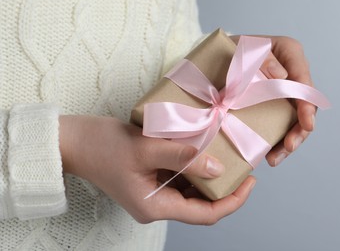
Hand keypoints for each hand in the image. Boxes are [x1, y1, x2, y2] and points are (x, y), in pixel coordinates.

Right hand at [59, 115, 255, 224]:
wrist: (73, 141)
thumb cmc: (102, 146)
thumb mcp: (145, 148)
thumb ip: (183, 157)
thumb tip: (218, 169)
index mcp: (155, 207)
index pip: (205, 214)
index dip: (232, 201)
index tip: (250, 181)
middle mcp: (156, 205)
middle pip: (201, 204)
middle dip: (224, 186)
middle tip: (242, 163)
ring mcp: (153, 193)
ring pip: (191, 190)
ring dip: (209, 175)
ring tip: (227, 154)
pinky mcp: (150, 179)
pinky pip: (180, 177)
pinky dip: (194, 166)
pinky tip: (203, 150)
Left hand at [231, 35, 316, 166]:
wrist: (212, 60)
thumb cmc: (229, 51)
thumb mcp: (241, 48)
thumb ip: (262, 58)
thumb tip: (281, 75)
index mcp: (289, 54)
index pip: (304, 80)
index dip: (308, 104)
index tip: (307, 123)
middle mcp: (291, 74)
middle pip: (304, 105)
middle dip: (300, 130)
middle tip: (289, 146)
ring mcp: (283, 93)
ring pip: (295, 120)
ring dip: (288, 141)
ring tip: (275, 158)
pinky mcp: (273, 106)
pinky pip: (280, 125)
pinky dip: (276, 141)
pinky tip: (268, 155)